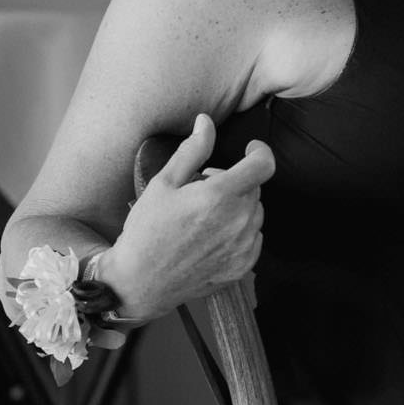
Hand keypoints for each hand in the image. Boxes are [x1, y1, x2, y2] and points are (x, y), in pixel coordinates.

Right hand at [104, 113, 272, 318]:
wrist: (140, 281)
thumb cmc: (147, 231)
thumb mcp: (163, 183)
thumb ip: (192, 150)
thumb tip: (206, 122)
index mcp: (219, 196)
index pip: (263, 165)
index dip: (259, 152)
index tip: (249, 150)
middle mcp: (238, 221)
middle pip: (255, 188)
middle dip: (235, 181)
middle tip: (203, 190)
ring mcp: (242, 247)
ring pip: (255, 212)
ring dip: (238, 207)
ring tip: (205, 215)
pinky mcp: (242, 267)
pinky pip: (254, 237)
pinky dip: (240, 231)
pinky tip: (212, 236)